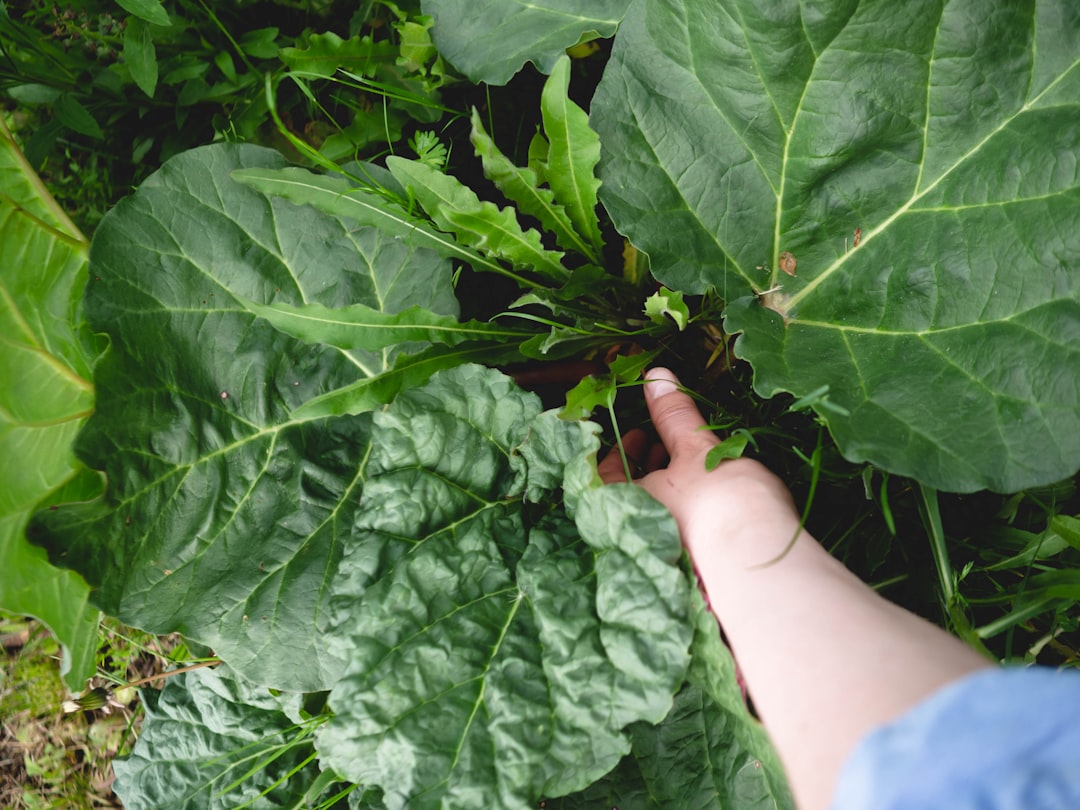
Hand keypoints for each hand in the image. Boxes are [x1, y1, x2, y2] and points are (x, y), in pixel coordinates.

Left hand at [597, 368, 800, 558]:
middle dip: (646, 466)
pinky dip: (688, 511)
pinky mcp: (691, 569)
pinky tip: (710, 498)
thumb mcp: (697, 449)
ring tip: (690, 465)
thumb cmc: (720, 504)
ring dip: (669, 486)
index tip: (638, 432)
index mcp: (622, 505)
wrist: (762, 566)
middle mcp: (634, 535)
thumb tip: (655, 377)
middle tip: (663, 443)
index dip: (618, 449)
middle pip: (629, 494)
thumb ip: (674, 415)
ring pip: (655, 513)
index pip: (601, 473)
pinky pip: (679, 532)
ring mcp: (662, 554)